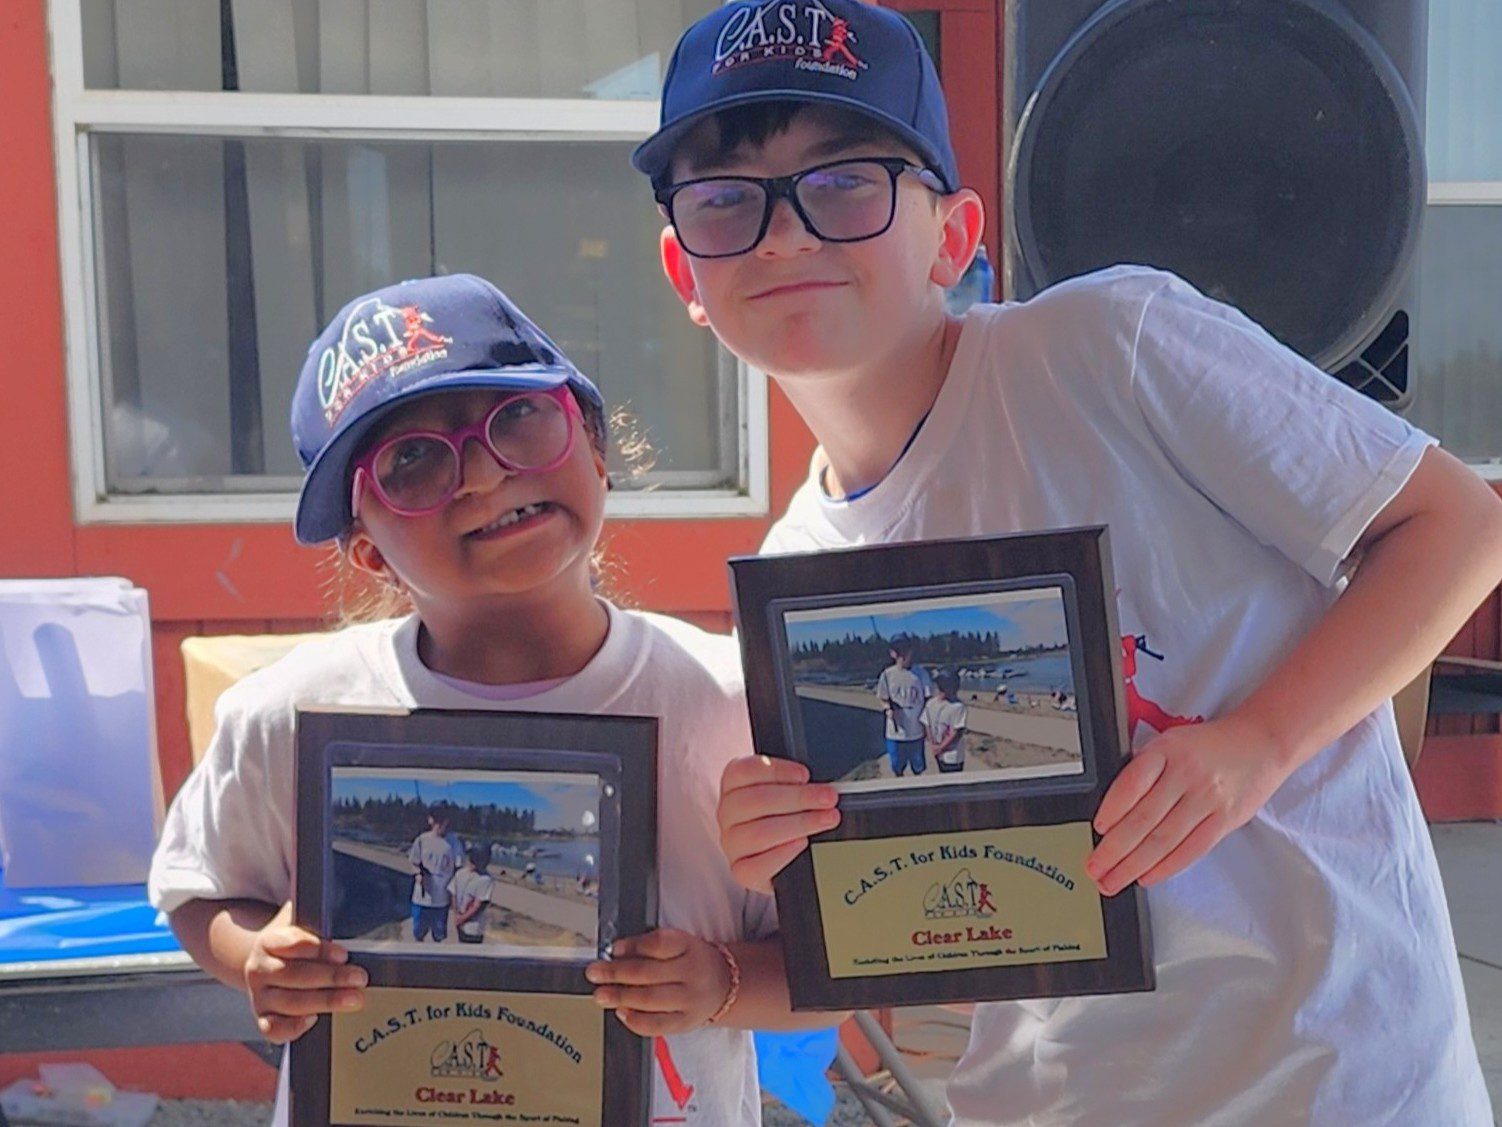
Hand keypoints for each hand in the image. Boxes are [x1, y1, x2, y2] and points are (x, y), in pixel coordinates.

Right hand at [242, 901, 367, 1041]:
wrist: (263, 964)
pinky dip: (293, 1027)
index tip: (343, 953)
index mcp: (268, 941)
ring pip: (289, 1002)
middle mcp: (259, 969)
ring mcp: (260, 996)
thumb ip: (315, 909)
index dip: (317, 948)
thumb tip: (333, 885)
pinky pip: (274, 1029)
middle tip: (359, 978)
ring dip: (324, 1001)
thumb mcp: (300, 919)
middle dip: (330, 977)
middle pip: (294, 975)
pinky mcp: (263, 1018)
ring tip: (353, 999)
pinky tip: (314, 1020)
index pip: (290, 943)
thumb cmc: (292, 942)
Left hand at [584, 929, 730, 1035]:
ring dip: (620, 997)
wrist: (726, 986)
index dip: (633, 946)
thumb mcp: (681, 943)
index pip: (659, 944)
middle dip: (616, 973)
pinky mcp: (686, 1023)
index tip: (614, 948)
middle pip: (648, 973)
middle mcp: (692, 973)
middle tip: (594, 973)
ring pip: (650, 999)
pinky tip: (621, 1012)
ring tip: (600, 995)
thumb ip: (651, 946)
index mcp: (690, 947)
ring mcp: (690, 1000)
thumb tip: (616, 954)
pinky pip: (657, 1025)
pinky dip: (635, 1020)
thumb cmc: (693, 961)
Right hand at [717, 756, 839, 893]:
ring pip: (758, 833)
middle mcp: (728, 812)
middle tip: (828, 798)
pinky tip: (802, 843)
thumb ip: (798, 782)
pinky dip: (783, 853)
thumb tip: (820, 783)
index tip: (805, 775)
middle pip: (756, 800)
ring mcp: (732, 843)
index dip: (777, 771)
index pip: (745, 771)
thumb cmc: (788, 815)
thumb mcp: (790, 791)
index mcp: (734, 784)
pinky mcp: (741, 870)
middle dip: (798, 798)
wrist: (787, 857)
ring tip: (826, 820)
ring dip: (799, 824)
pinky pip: (757, 865)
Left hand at [1086, 714, 1289, 895]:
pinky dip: (1166, 867)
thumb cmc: (1208, 745)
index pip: (1132, 784)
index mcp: (1166, 750)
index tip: (1096, 831)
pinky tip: (1146, 877)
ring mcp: (1208, 798)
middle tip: (1094, 868)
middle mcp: (1186, 774)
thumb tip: (1111, 810)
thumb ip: (1143, 770)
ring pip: (1164, 839)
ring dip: (1134, 865)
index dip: (1111, 810)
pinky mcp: (1225, 819)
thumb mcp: (1169, 743)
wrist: (1260, 742)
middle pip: (1144, 819)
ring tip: (1113, 880)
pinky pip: (1191, 849)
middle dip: (1114, 850)